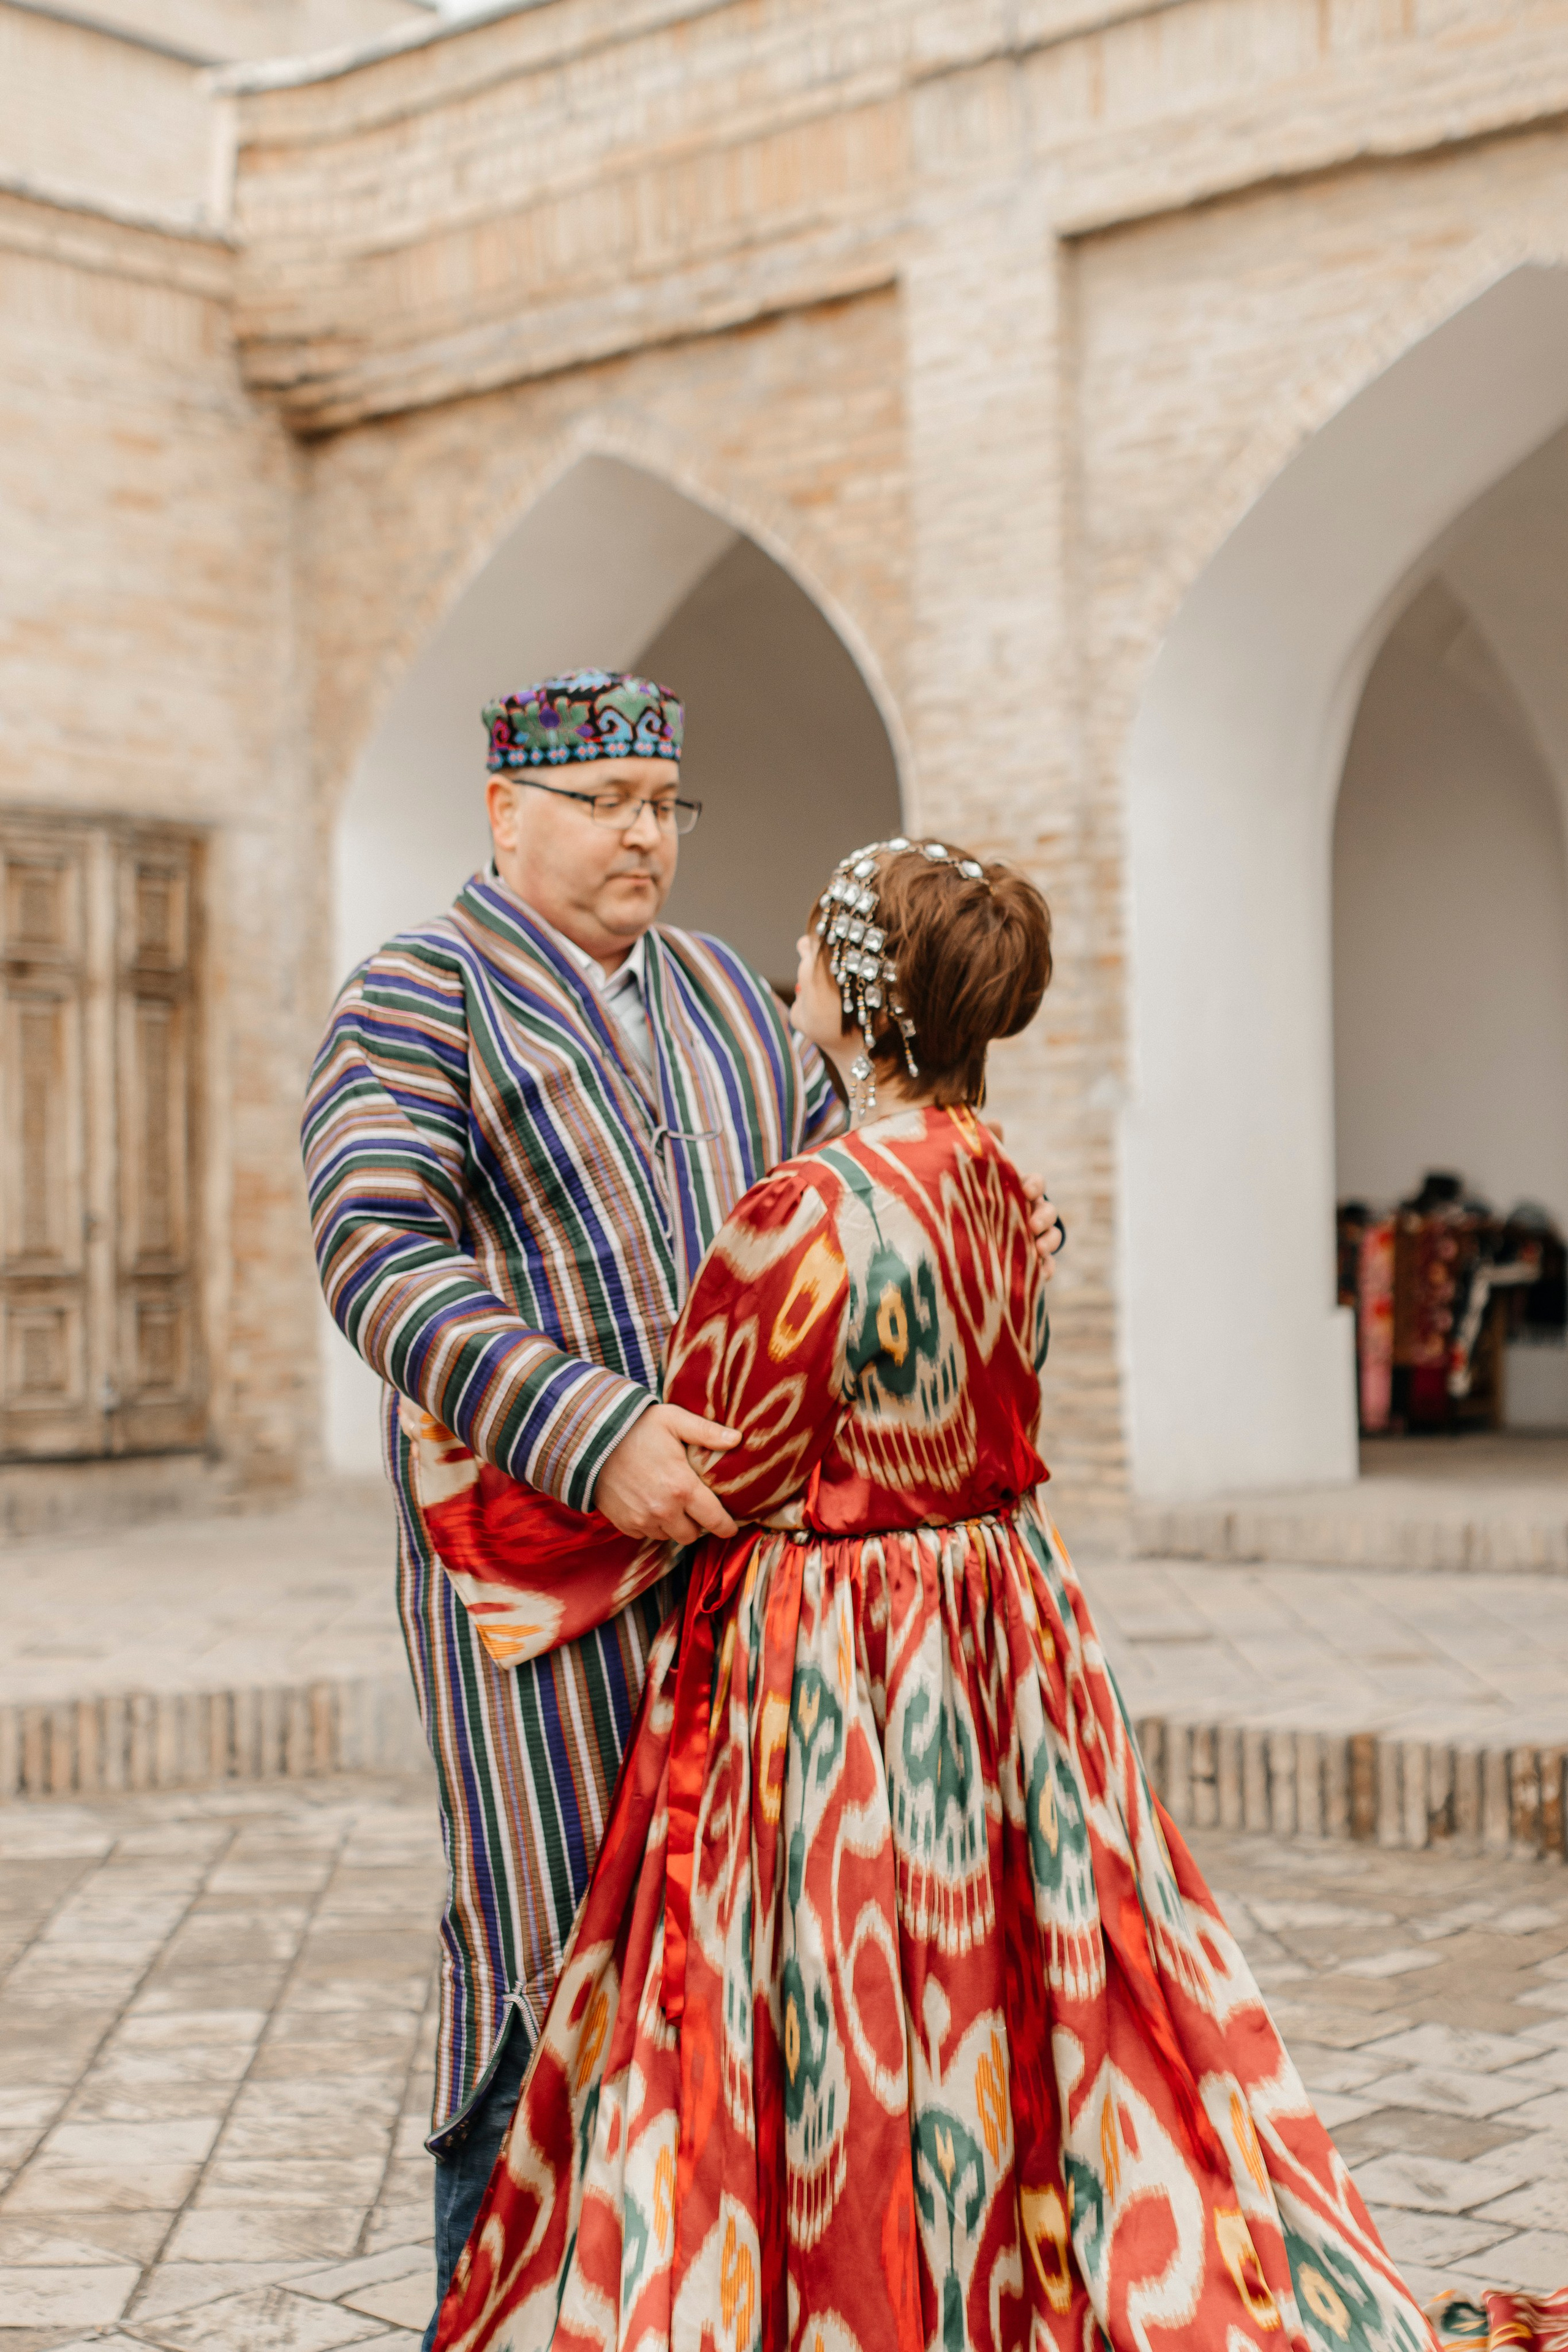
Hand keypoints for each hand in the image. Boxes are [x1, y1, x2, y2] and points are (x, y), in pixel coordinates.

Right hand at [595, 1404, 741, 1543]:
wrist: (590, 1440)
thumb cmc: (635, 1427)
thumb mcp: (674, 1420)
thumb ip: (707, 1432)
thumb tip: (737, 1439)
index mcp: (682, 1487)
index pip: (714, 1520)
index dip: (726, 1526)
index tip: (731, 1527)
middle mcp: (664, 1510)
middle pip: (692, 1535)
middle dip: (697, 1524)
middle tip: (696, 1508)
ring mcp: (642, 1520)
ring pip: (669, 1536)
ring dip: (674, 1525)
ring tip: (672, 1504)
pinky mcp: (624, 1523)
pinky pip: (646, 1534)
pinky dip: (652, 1525)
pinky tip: (650, 1504)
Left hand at [981, 1123, 1064, 1275]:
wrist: (963, 1234)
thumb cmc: (976, 1194)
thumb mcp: (978, 1172)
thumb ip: (989, 1147)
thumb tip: (995, 1120)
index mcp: (1018, 1190)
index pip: (1034, 1183)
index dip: (1034, 1184)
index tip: (1026, 1189)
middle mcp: (1029, 1212)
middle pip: (1047, 1211)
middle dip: (1044, 1215)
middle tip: (1033, 1223)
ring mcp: (1031, 1237)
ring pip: (1049, 1237)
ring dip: (1048, 1242)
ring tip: (1039, 1250)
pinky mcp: (1028, 1261)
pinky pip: (1043, 1266)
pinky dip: (1046, 1269)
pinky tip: (1042, 1274)